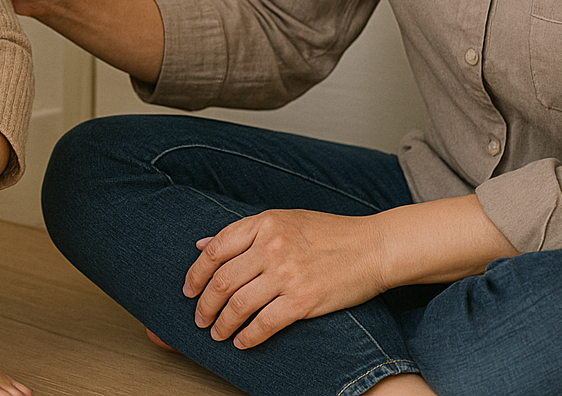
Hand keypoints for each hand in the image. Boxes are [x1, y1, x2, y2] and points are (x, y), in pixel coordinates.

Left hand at [185, 196, 517, 348]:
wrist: (373, 247)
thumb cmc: (330, 234)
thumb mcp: (285, 220)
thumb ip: (246, 233)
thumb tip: (203, 245)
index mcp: (265, 222)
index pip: (216, 249)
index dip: (196, 273)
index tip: (189, 288)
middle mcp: (272, 246)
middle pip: (222, 280)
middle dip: (204, 304)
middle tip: (199, 318)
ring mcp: (287, 273)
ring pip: (237, 305)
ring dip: (222, 324)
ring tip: (217, 333)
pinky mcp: (302, 300)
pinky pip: (263, 324)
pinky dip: (247, 337)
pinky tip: (242, 342)